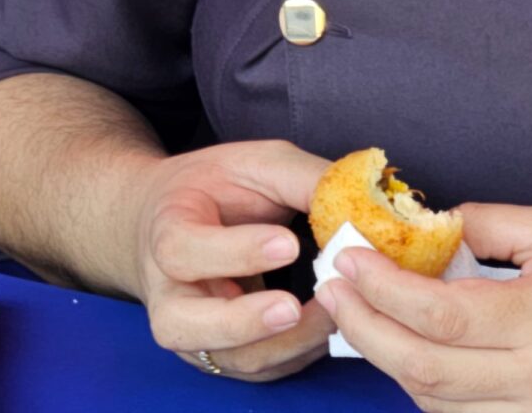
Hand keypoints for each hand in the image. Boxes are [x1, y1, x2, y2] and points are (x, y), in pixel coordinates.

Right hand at [136, 140, 334, 380]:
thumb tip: (364, 204)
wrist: (175, 218)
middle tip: (292, 308)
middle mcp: (167, 291)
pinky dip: (298, 353)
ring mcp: (191, 329)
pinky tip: (329, 328)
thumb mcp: (256, 165)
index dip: (236, 252)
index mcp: (167, 231)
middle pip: (181, 325)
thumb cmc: (218, 188)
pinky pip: (259, 367)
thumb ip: (304, 179)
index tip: (289, 245)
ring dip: (287, 343)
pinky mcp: (220, 351)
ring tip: (334, 315)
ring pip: (228, 357)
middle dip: (242, 322)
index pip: (184, 250)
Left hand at [316, 203, 531, 411]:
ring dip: (384, 356)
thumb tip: (423, 226)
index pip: (441, 313)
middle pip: (422, 365)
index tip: (349, 258)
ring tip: (357, 313)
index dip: (381, 286)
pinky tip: (403, 349)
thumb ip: (486, 225)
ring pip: (431, 400)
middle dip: (362, 326)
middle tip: (332, 288)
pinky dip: (419, 385)